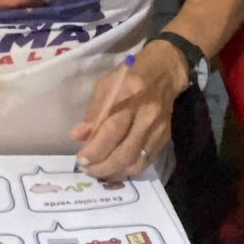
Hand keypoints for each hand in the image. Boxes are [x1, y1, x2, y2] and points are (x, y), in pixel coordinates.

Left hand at [70, 42, 187, 178]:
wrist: (164, 71)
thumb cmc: (129, 75)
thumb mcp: (106, 85)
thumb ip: (94, 112)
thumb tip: (78, 136)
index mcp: (129, 95)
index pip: (112, 130)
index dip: (95, 150)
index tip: (81, 160)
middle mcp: (146, 114)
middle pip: (125, 152)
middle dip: (103, 167)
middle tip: (88, 170)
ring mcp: (158, 128)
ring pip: (137, 161)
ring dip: (115, 171)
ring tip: (100, 170)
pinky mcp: (165, 137)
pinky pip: (146, 161)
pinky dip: (129, 168)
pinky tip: (117, 166)